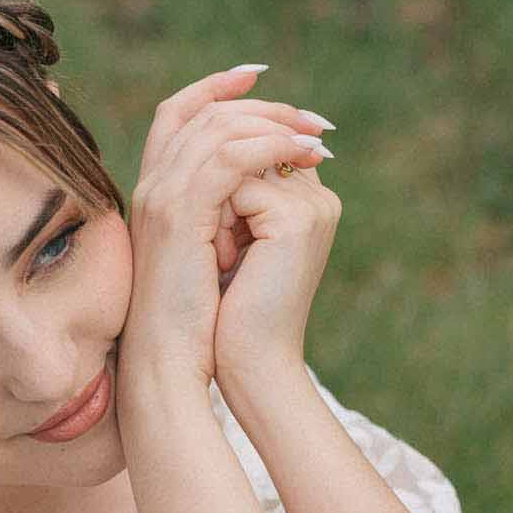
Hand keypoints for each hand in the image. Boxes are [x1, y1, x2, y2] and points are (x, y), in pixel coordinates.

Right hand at [119, 69, 331, 392]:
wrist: (172, 363)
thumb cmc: (198, 324)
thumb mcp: (214, 256)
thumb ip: (229, 214)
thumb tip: (274, 184)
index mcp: (155, 194)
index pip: (178, 114)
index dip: (216, 87)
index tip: (262, 78)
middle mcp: (151, 187)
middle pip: (202, 112)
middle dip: (263, 106)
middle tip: (312, 121)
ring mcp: (161, 198)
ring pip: (217, 128)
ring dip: (275, 124)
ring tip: (317, 138)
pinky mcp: (180, 216)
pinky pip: (228, 158)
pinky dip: (270, 148)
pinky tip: (303, 156)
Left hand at [210, 148, 341, 402]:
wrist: (246, 362)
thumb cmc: (228, 312)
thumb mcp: (226, 242)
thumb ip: (226, 196)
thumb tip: (197, 153)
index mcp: (304, 201)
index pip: (252, 151)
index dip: (216, 182)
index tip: (210, 237)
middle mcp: (315, 197)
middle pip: (244, 150)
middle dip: (214, 194)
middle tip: (213, 250)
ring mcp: (311, 205)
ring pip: (238, 163)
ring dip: (212, 209)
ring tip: (219, 259)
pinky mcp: (296, 219)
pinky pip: (237, 185)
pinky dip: (216, 221)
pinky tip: (223, 262)